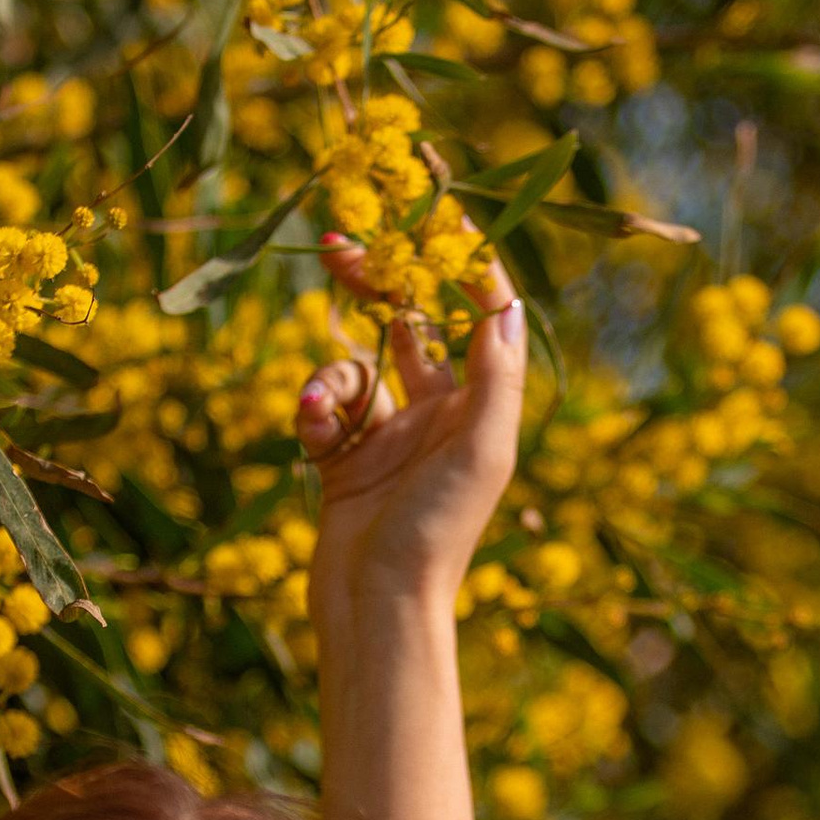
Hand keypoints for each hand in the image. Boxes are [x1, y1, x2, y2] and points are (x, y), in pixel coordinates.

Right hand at [296, 242, 525, 620]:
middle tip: (337, 244)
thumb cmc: (439, 533)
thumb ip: (494, 376)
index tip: (440, 213)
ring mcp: (388, 433)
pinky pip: (323, 406)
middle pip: (406, 322)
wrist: (376, 605)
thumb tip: (507, 301)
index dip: (462, 263)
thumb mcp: (481, 450)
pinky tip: (312, 434)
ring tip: (324, 411)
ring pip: (353, 363)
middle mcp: (438, 413)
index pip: (478, 315)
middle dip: (374, 284)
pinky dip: (313, 410)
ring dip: (332, 373)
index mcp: (479, 406)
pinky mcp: (343, 456)